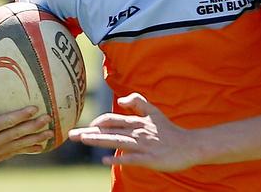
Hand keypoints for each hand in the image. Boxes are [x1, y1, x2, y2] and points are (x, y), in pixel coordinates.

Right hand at [0, 75, 53, 163]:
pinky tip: (42, 145)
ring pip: (17, 146)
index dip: (20, 116)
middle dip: (33, 127)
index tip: (35, 108)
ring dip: (35, 139)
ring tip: (51, 133)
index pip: (4, 123)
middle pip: (14, 135)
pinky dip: (28, 149)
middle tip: (48, 118)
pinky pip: (15, 152)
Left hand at [68, 93, 196, 170]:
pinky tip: (105, 160)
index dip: (97, 123)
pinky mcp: (150, 159)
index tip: (85, 127)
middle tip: (71, 135)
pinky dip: (118, 159)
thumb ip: (138, 102)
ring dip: (99, 141)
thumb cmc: (169, 131)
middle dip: (89, 133)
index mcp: (137, 122)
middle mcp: (137, 132)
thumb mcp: (154, 112)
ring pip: (117, 142)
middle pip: (110, 131)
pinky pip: (131, 159)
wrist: (189, 145)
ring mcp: (143, 146)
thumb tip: (121, 100)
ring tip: (84, 140)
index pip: (112, 120)